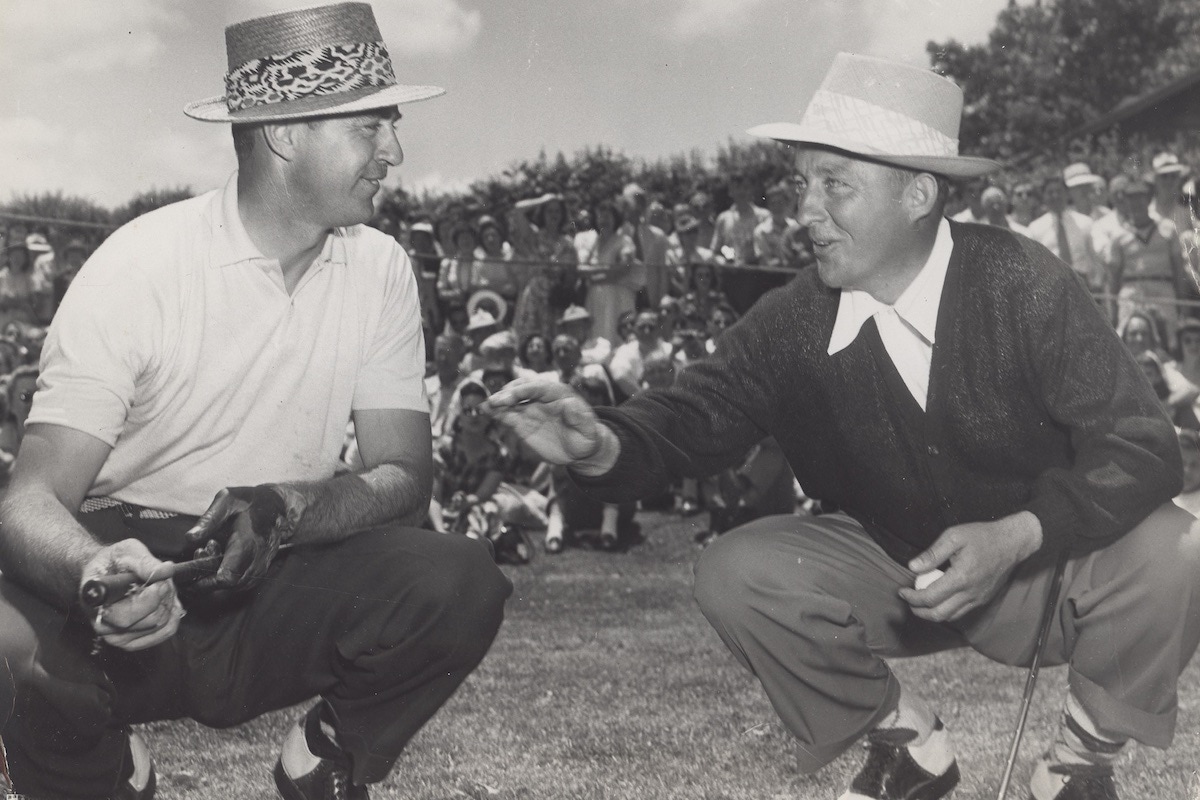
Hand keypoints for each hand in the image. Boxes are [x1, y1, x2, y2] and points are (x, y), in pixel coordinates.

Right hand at [81, 539, 182, 650]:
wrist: (106, 572)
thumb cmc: (113, 562)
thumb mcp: (126, 551)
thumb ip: (144, 561)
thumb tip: (165, 570)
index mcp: (96, 603)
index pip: (125, 616)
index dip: (149, 600)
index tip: (160, 583)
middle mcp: (103, 626)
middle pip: (150, 620)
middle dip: (164, 596)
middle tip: (161, 579)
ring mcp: (118, 637)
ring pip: (161, 624)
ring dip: (169, 602)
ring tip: (159, 586)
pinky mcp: (134, 641)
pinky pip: (166, 631)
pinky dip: (172, 613)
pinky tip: (165, 601)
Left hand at [185, 484, 305, 589]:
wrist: (275, 505)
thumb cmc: (249, 501)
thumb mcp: (226, 500)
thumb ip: (208, 520)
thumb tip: (189, 539)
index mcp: (247, 543)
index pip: (227, 577)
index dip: (206, 582)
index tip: (191, 574)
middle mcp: (257, 559)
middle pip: (229, 585)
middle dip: (208, 577)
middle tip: (200, 555)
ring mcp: (261, 566)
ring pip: (235, 586)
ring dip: (217, 577)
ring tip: (211, 552)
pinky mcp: (261, 570)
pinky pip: (242, 583)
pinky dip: (227, 577)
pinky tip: (221, 559)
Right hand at [484, 378, 613, 471]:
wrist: (579, 449)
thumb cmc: (586, 437)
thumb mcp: (588, 430)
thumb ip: (580, 418)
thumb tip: (569, 404)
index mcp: (558, 394)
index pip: (538, 387)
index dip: (524, 390)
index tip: (511, 396)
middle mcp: (541, 398)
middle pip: (522, 389)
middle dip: (508, 394)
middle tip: (496, 402)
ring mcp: (530, 408)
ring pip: (511, 400)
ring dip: (498, 401)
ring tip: (486, 406)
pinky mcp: (522, 421)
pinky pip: (507, 414)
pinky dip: (496, 412)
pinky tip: (485, 411)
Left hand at [898, 511, 1042, 622]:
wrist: (1012, 543)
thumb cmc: (982, 536)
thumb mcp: (954, 537)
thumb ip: (932, 553)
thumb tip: (912, 567)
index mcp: (961, 578)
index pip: (930, 597)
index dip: (912, 597)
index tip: (901, 591)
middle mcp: (970, 593)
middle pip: (938, 614)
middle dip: (918, 611)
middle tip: (908, 601)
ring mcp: (978, 599)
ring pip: (950, 617)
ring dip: (931, 614)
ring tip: (919, 603)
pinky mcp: (983, 599)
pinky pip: (961, 613)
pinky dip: (946, 611)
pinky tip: (938, 600)